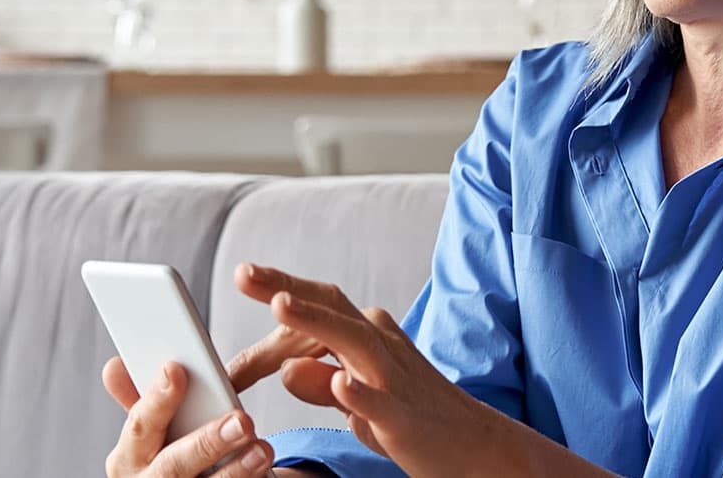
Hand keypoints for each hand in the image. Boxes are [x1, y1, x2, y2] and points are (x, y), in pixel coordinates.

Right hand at [100, 357, 273, 476]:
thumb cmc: (167, 457)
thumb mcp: (151, 432)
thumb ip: (142, 398)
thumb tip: (115, 365)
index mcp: (128, 458)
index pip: (140, 426)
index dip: (157, 400)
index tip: (176, 370)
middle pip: (173, 466)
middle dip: (207, 442)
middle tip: (241, 420)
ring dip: (236, 470)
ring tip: (262, 450)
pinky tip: (264, 471)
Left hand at [227, 263, 511, 476]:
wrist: (478, 449)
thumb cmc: (413, 420)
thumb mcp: (357, 400)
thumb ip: (319, 383)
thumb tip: (285, 369)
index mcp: (368, 336)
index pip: (318, 307)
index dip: (278, 292)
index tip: (244, 275)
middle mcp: (381, 346)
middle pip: (331, 308)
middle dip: (287, 287)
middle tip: (245, 273)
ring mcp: (394, 379)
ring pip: (353, 341)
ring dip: (316, 322)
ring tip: (280, 305)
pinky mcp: (404, 418)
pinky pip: (379, 402)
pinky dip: (359, 392)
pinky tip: (338, 382)